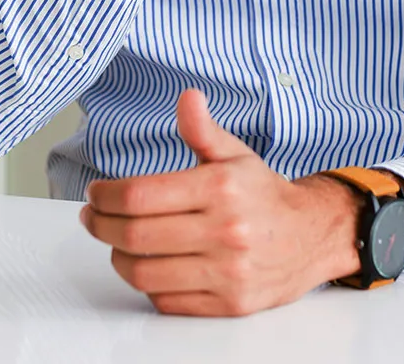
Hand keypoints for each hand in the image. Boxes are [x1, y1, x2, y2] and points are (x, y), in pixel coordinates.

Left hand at [79, 89, 359, 316]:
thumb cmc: (264, 196)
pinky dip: (147, 285)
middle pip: (134, 235)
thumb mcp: (235, 155)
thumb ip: (203, 131)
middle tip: (92, 218)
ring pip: (144, 273)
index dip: (104, 195)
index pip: (138, 195)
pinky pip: (167, 301)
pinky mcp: (229, 305)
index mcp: (220, 188)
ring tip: (117, 242)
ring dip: (118, 257)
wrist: (311, 237)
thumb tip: (187, 98)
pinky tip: (147, 266)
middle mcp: (225, 231)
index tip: (95, 193)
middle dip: (100, 226)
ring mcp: (227, 272)